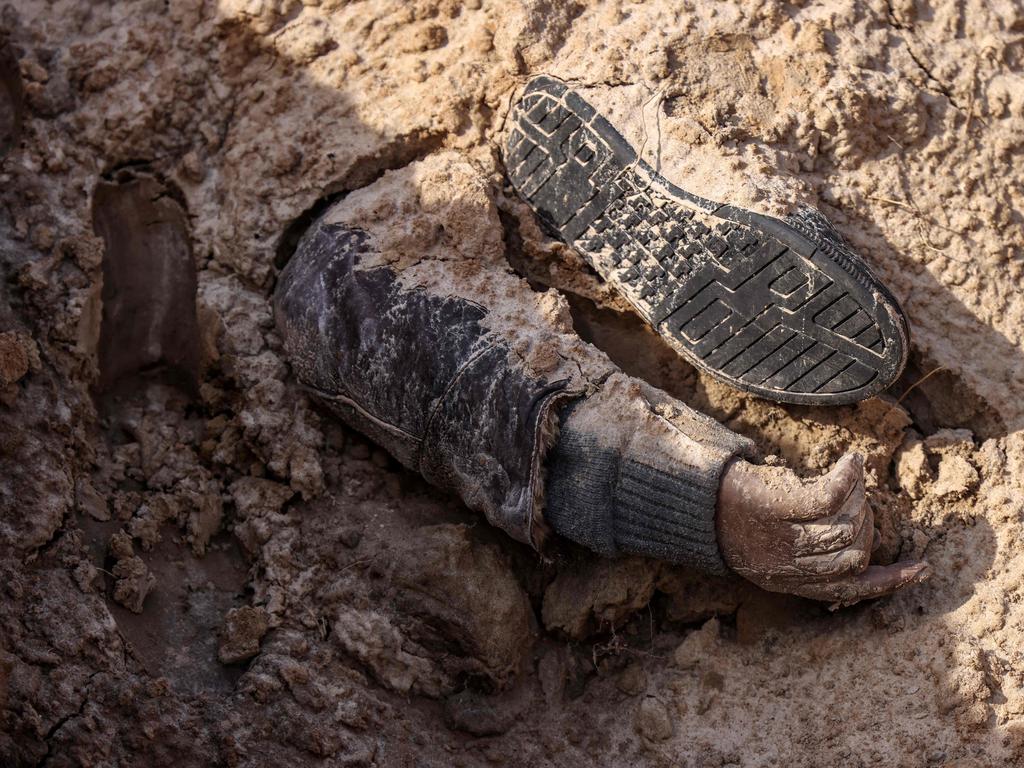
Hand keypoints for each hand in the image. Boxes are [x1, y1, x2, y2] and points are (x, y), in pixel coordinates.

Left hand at [715, 453, 929, 607]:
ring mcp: (781, 539)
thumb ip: (806, 552)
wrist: (685, 500)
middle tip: (860, 498)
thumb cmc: (728, 518)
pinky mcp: (775, 510)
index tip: (922, 569)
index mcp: (789, 582)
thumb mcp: (766, 549)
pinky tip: (852, 461)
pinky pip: (829, 498)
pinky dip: (849, 478)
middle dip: (868, 525)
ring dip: (858, 498)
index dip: (890, 581)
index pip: (851, 589)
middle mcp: (787, 568)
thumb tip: (855, 546)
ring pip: (846, 526)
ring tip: (848, 476)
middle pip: (855, 554)